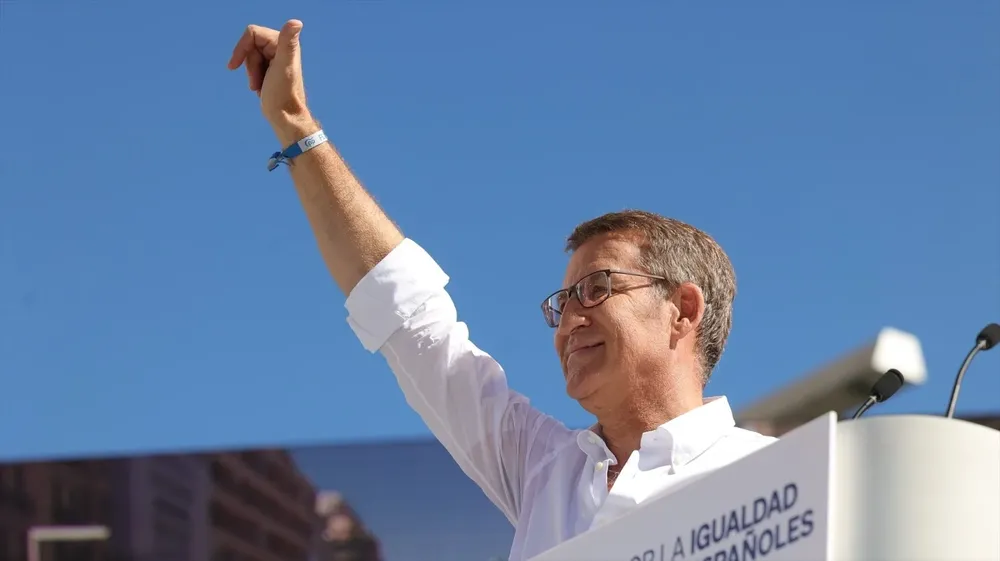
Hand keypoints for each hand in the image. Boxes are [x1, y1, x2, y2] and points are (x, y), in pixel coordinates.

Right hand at [228, 20, 315, 143]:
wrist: (284, 117)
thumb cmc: (282, 93)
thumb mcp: (283, 66)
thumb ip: (288, 43)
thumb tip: (296, 22)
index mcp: (285, 43)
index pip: (252, 34)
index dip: (241, 48)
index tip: (234, 65)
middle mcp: (282, 48)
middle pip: (250, 46)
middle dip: (249, 64)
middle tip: (256, 82)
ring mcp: (276, 59)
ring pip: (250, 57)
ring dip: (250, 72)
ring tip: (259, 87)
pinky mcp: (271, 69)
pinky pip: (253, 66)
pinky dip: (252, 77)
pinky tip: (260, 88)